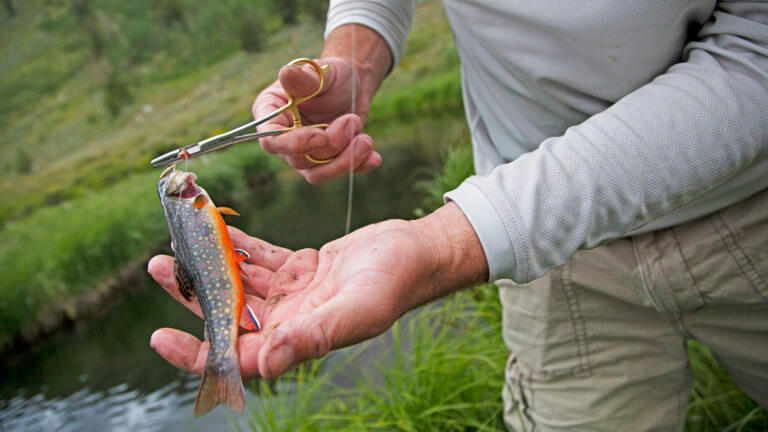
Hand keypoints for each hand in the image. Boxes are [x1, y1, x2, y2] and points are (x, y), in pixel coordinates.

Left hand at [147, 203, 487, 378]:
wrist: (417, 252)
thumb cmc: (395, 282)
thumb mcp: (357, 309)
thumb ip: (314, 335)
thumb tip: (268, 362)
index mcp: (299, 339)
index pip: (237, 357)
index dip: (197, 353)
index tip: (161, 336)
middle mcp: (290, 321)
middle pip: (228, 314)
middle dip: (191, 293)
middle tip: (158, 265)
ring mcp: (295, 295)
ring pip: (240, 282)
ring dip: (210, 262)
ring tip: (177, 239)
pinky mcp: (302, 268)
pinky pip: (261, 258)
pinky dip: (239, 244)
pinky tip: (218, 227)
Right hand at [253, 57, 381, 183]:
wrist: (350, 87)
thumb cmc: (329, 75)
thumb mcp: (321, 71)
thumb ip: (304, 77)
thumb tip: (286, 73)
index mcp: (272, 112)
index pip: (270, 138)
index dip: (293, 143)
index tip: (320, 136)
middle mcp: (284, 138)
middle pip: (298, 160)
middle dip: (330, 145)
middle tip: (352, 121)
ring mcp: (304, 154)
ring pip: (318, 173)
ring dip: (345, 159)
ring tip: (366, 139)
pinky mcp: (325, 163)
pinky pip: (339, 173)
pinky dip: (358, 166)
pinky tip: (374, 157)